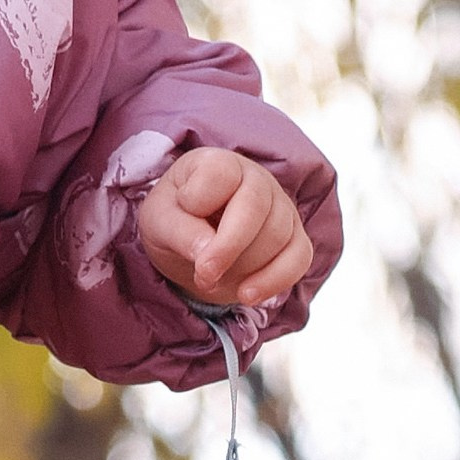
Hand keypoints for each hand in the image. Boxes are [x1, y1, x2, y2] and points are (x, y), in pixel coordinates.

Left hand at [137, 149, 312, 309]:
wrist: (193, 241)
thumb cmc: (175, 220)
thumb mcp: (159, 222)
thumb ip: (179, 231)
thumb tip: (207, 252)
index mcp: (219, 164)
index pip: (221, 174)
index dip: (199, 203)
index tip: (177, 227)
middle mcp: (256, 179)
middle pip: (255, 208)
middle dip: (228, 248)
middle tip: (203, 276)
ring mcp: (280, 207)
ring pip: (277, 237)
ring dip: (244, 268)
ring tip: (212, 281)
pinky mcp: (294, 237)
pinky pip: (299, 258)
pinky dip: (275, 281)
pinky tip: (247, 295)